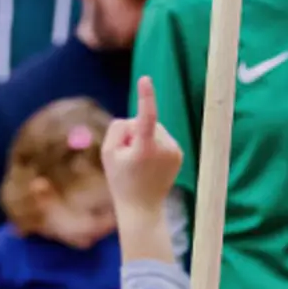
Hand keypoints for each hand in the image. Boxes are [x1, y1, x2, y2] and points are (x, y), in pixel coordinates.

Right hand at [102, 77, 182, 214]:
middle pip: (142, 123)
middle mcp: (164, 147)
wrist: (142, 208)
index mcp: (145, 148)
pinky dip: (153, 145)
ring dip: (144, 140)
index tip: (145, 80)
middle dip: (133, 134)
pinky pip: (161, 137)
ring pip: (153, 129)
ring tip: (140, 164)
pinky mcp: (179, 153)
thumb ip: (118, 128)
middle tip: (128, 160)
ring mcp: (175, 150)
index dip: (145, 97)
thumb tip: (136, 119)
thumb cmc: (121, 180)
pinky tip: (149, 163)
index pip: (146, 117)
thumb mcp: (108, 152)